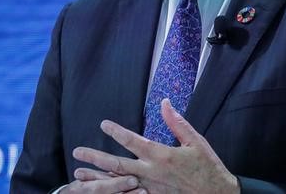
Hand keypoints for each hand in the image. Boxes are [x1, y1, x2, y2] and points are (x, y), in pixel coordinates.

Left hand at [73, 98, 238, 193]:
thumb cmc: (208, 167)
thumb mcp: (196, 141)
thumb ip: (176, 122)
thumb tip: (164, 102)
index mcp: (161, 156)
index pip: (133, 141)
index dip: (116, 132)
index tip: (103, 124)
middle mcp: (151, 174)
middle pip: (117, 165)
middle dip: (95, 158)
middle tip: (78, 152)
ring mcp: (150, 190)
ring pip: (117, 184)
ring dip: (97, 179)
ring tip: (79, 174)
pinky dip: (113, 193)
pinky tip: (101, 191)